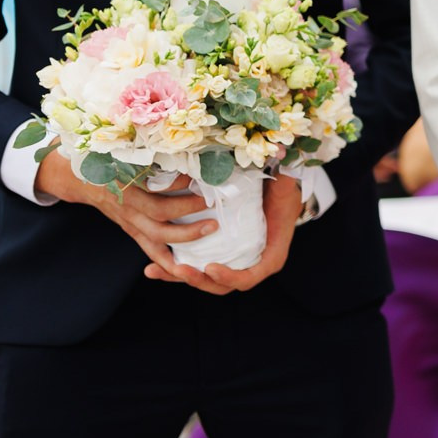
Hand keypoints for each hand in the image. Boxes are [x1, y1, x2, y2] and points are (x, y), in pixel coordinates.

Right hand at [36, 151, 220, 289]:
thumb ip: (146, 151)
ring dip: (185, 236)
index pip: (152, 186)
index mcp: (124, 182)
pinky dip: (165, 261)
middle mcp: (127, 204)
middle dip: (188, 209)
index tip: (198, 176)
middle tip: (211, 202)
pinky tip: (183, 269)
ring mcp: (128, 220)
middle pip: (159, 212)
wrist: (76, 177)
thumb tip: (180, 146)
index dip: (176, 184)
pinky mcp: (130, 230)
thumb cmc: (104, 158)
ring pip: (156, 235)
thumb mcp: (120, 150)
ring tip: (211, 228)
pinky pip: (148, 249)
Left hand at [141, 173, 301, 294]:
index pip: (249, 277)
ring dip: (180, 278)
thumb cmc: (281, 189)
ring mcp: (231, 262)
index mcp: (270, 256)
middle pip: (222, 285)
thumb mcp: (286, 186)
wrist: (275, 190)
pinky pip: (195, 268)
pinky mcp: (215, 256)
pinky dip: (174, 270)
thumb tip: (280, 152)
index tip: (210, 266)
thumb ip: (285, 178)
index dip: (229, 277)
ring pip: (204, 280)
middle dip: (198, 281)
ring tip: (155, 270)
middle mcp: (250, 264)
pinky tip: (152, 268)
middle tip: (180, 269)